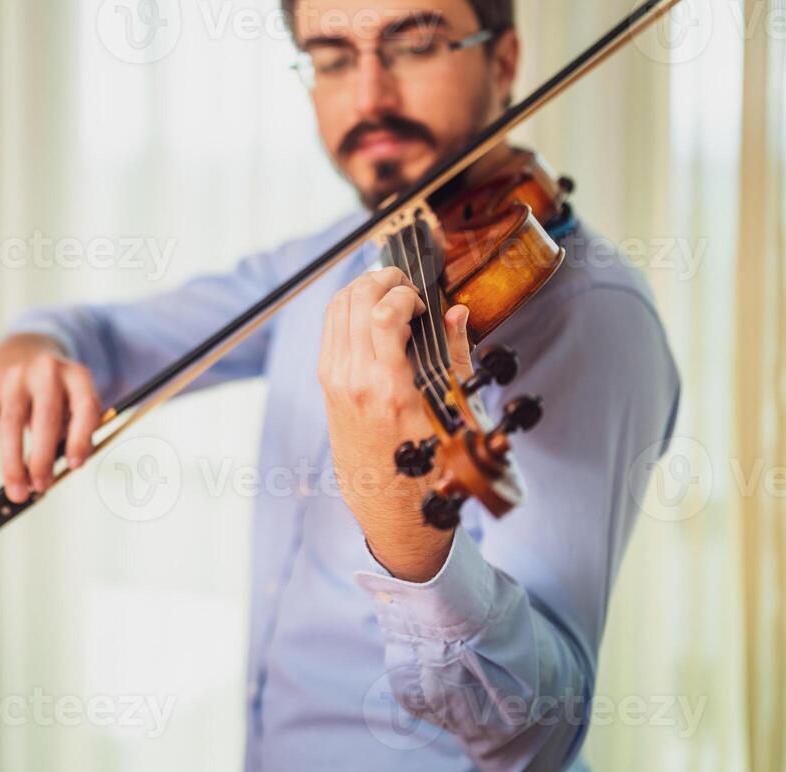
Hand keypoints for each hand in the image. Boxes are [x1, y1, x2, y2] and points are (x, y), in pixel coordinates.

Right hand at [0, 333, 102, 502]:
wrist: (22, 350)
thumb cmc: (55, 391)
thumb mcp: (72, 400)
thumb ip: (68, 434)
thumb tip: (44, 480)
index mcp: (76, 376)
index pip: (84, 406)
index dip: (80, 438)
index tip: (74, 467)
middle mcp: (45, 372)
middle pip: (44, 417)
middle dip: (42, 458)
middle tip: (42, 487)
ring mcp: (13, 380)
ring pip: (10, 425)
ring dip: (13, 465)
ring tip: (17, 493)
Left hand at [318, 266, 473, 581]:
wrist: (388, 506)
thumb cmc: (428, 464)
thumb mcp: (452, 414)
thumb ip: (454, 356)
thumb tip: (457, 312)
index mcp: (388, 389)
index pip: (383, 314)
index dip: (406, 293)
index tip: (425, 302)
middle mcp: (353, 381)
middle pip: (354, 300)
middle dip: (382, 279)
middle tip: (407, 284)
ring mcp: (335, 380)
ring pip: (336, 308)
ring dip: (363, 289)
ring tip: (391, 292)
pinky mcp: (327, 383)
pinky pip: (331, 329)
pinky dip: (350, 309)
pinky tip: (374, 313)